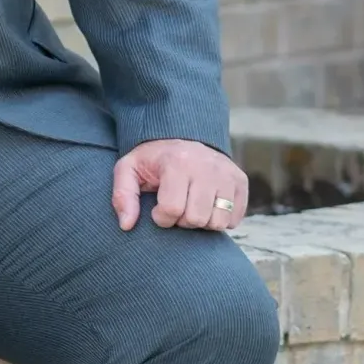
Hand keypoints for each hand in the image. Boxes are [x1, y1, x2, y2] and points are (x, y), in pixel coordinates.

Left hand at [112, 139, 247, 232]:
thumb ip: (122, 196)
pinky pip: (235, 218)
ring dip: (202, 222)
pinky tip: (207, 206)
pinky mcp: (241, 180)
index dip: (161, 218)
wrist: (182, 138)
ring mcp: (227, 173)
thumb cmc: (153, 160)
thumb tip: (126, 225)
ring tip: (191, 207)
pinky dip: (220, 219)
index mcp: (177, 162)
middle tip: (176, 208)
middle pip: (197, 219)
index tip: (157, 210)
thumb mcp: (129, 170)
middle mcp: (207, 166)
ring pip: (218, 222)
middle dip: (182, 221)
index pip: (172, 210)